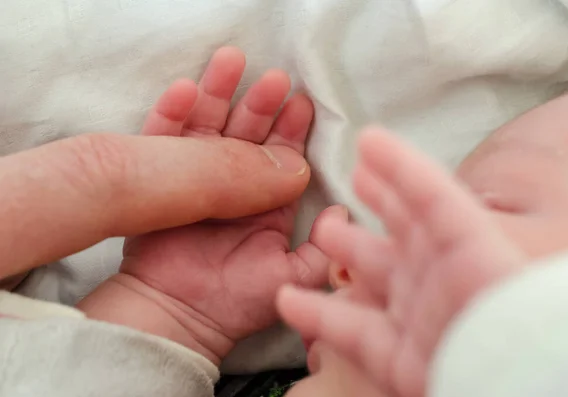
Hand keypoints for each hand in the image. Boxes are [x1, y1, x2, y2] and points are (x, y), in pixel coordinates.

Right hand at [79, 47, 341, 364]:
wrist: (181, 319)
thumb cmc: (239, 302)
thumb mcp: (293, 278)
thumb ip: (322, 248)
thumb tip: (344, 210)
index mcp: (265, 201)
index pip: (280, 156)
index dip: (292, 129)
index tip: (302, 104)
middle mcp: (231, 184)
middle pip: (245, 133)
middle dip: (260, 105)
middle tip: (275, 80)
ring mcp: (192, 178)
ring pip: (206, 127)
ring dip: (218, 95)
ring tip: (231, 63)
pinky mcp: (158, 179)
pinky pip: (161, 141)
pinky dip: (170, 115)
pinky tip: (183, 90)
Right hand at [277, 127, 525, 396]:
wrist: (505, 379)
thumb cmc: (499, 309)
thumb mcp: (470, 235)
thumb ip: (427, 192)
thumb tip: (376, 142)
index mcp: (467, 248)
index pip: (426, 200)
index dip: (396, 169)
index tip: (367, 143)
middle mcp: (443, 282)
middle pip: (402, 238)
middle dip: (379, 205)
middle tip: (351, 183)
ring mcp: (420, 320)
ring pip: (374, 283)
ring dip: (344, 259)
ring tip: (321, 235)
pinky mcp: (400, 361)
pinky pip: (355, 335)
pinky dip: (319, 317)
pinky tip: (288, 300)